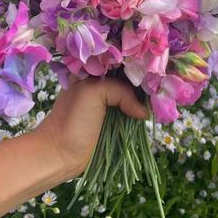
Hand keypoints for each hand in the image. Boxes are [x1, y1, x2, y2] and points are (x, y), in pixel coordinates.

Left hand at [33, 76, 149, 181]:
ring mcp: (105, 104)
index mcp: (91, 73)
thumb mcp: (93, 93)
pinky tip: (149, 111)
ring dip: (142, 99)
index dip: (135, 65)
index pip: (118, 63)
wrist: (59, 154)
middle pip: (126, 79)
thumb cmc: (72, 120)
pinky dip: (137, 113)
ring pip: (129, 97)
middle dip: (141, 83)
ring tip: (159, 98)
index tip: (153, 70)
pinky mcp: (110, 121)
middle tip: (159, 86)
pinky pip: (128, 113)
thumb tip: (143, 111)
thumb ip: (120, 91)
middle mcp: (99, 85)